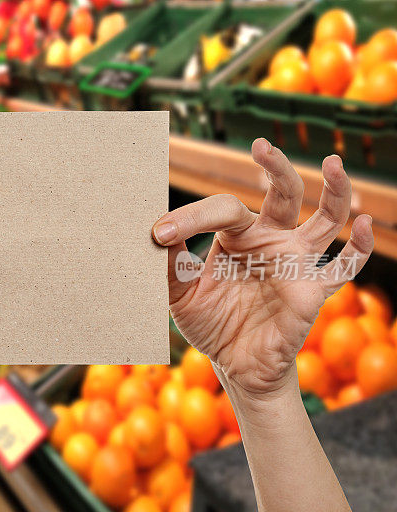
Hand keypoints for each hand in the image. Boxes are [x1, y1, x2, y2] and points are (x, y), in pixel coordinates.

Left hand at [153, 139, 373, 399]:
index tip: (159, 233)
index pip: (223, 209)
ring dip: (333, 191)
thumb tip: (152, 230)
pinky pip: (344, 267)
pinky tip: (362, 225)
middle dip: (276, 167)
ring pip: (324, 218)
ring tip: (331, 163)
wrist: (234, 364)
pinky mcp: (312, 289)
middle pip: (283, 193)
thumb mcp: (178, 292)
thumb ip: (168, 262)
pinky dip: (357, 248)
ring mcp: (295, 262)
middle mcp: (270, 240)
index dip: (191, 217)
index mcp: (237, 236)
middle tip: (260, 144)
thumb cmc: (210, 321)